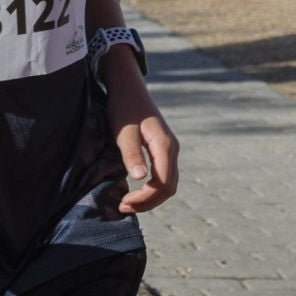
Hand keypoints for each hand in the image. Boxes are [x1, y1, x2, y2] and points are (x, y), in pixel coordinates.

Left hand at [103, 58, 178, 213]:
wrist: (128, 88)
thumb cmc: (124, 108)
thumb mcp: (123, 131)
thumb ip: (132, 154)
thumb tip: (141, 178)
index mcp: (164, 146)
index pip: (163, 183)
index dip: (145, 198)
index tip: (124, 203)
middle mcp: (171, 149)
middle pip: (169, 187)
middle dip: (148, 202)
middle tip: (123, 207)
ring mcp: (169, 150)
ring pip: (168, 183)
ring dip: (150, 198)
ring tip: (127, 203)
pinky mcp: (162, 150)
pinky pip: (163, 176)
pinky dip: (152, 189)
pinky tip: (135, 190)